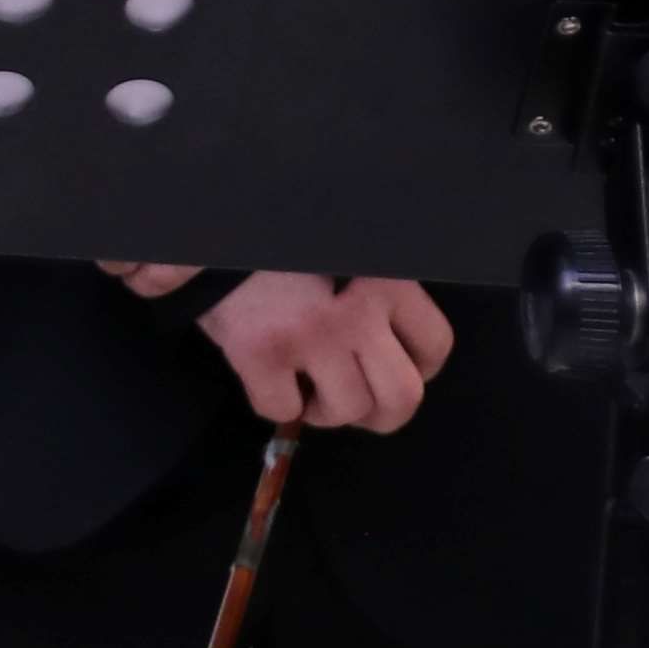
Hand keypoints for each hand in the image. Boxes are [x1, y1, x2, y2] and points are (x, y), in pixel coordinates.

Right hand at [197, 271, 453, 433]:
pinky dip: (277, 404)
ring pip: (346, 410)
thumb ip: (375, 297)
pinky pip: (284, 411)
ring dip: (324, 411)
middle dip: (377, 412)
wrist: (213, 235)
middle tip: (351, 400)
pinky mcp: (262, 353)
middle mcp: (357, 310)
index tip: (388, 368)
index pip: (435, 346)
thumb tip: (389, 355)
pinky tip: (269, 376)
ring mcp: (310, 334)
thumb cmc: (284, 251)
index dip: (417, 371)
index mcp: (386, 281)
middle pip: (402, 396)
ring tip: (306, 385)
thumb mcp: (347, 259)